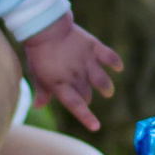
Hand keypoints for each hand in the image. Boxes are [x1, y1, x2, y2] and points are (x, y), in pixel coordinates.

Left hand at [20, 13, 121, 130]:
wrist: (45, 27)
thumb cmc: (39, 53)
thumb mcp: (36, 74)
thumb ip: (41, 92)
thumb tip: (37, 107)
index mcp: (60, 84)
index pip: (75, 105)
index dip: (86, 117)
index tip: (96, 127)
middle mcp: (75, 76)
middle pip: (88, 95)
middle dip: (87, 98)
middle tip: (85, 95)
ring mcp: (86, 62)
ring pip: (102, 82)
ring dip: (106, 88)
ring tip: (107, 91)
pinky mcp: (93, 47)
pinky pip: (110, 57)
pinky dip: (116, 63)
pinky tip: (118, 67)